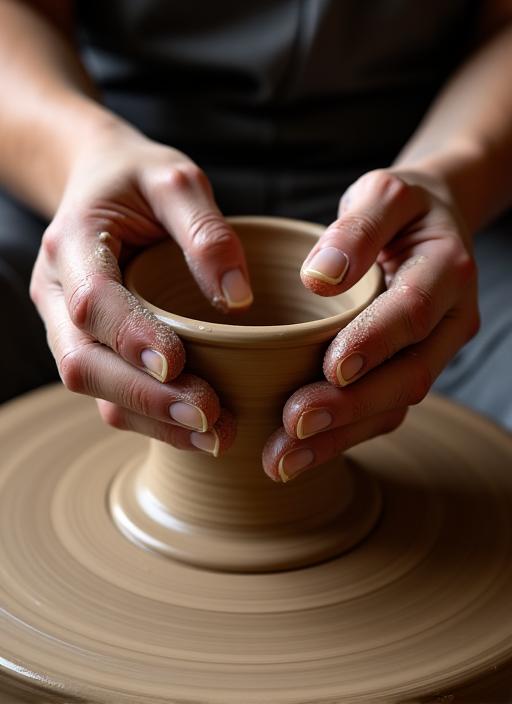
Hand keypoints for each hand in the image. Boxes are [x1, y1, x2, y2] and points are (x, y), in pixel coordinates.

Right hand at [30, 122, 252, 455]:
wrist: (99, 184)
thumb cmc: (139, 180)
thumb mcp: (176, 181)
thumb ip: (206, 231)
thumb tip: (238, 298)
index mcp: (73, 244)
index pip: (93, 300)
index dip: (131, 336)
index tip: (179, 364)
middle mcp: (59, 293)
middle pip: (84, 362)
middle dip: (146, 397)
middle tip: (211, 418)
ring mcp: (67, 326)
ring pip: (94, 389)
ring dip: (152, 419)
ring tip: (215, 436)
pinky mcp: (90, 346)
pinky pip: (109, 394)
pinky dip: (150, 418)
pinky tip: (197, 430)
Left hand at [263, 169, 478, 480]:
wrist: (429, 223)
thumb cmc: (399, 206)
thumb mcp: (381, 193)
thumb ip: (358, 227)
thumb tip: (320, 277)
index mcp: (446, 270)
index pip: (414, 311)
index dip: (376, 341)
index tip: (332, 367)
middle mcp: (448, 322)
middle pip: (408, 375)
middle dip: (351, 406)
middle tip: (293, 427)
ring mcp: (431, 353)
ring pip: (394, 405)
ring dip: (339, 437)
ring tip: (281, 460)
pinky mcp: (406, 370)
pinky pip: (380, 411)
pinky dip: (340, 436)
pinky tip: (296, 452)